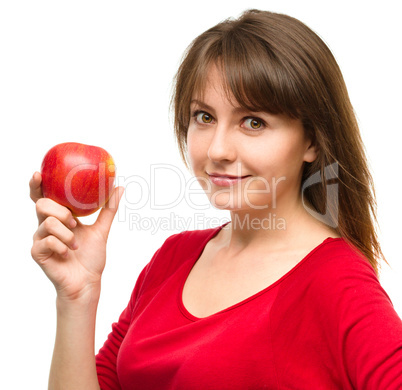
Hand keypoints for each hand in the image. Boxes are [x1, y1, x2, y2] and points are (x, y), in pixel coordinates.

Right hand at [30, 171, 123, 302]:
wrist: (87, 281)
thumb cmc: (91, 256)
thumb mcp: (101, 229)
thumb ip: (109, 209)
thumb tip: (120, 187)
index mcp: (59, 217)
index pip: (44, 196)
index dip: (37, 184)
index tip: (39, 173)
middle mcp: (46, 225)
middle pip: (42, 204)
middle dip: (60, 211)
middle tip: (74, 223)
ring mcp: (40, 239)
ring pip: (47, 223)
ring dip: (67, 234)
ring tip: (75, 244)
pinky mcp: (37, 252)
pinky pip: (48, 241)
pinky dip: (63, 246)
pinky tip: (68, 253)